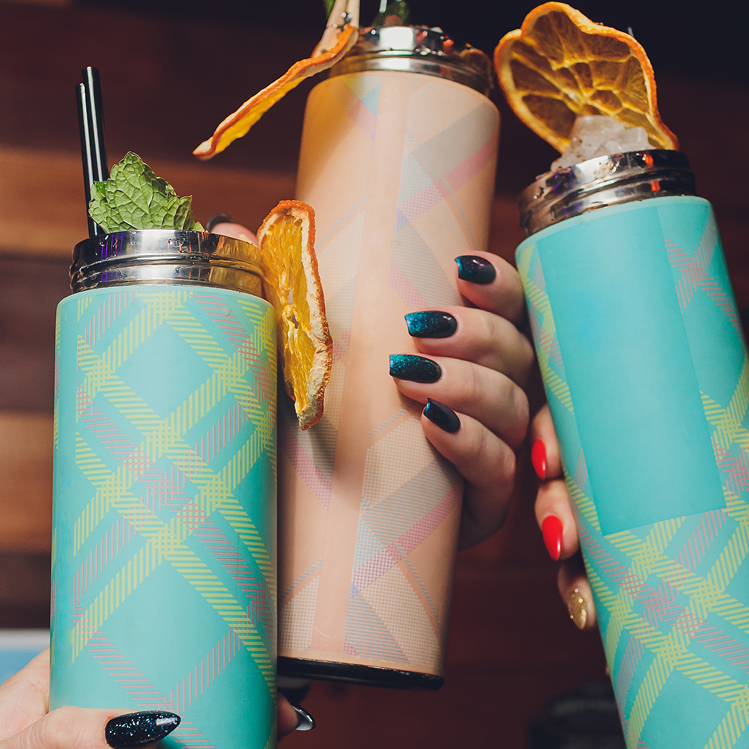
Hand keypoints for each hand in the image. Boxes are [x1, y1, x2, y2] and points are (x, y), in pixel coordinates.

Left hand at [218, 217, 536, 551]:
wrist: (296, 522)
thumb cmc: (304, 424)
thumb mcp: (288, 352)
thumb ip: (272, 289)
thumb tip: (231, 227)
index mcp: (457, 352)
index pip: (506, 306)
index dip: (497, 284)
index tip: (460, 269)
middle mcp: (482, 396)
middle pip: (517, 351)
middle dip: (477, 334)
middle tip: (419, 329)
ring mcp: (486, 452)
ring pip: (512, 407)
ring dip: (469, 385)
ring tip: (409, 377)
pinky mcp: (477, 507)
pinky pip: (500, 474)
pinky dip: (474, 446)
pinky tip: (436, 429)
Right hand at [529, 398, 748, 630]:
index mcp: (666, 426)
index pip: (589, 416)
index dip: (552, 433)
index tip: (550, 459)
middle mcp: (640, 478)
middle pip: (567, 483)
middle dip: (549, 511)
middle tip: (564, 541)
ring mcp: (642, 532)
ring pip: (576, 544)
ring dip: (565, 572)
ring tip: (583, 604)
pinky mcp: (655, 581)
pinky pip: (608, 592)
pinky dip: (594, 608)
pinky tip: (594, 625)